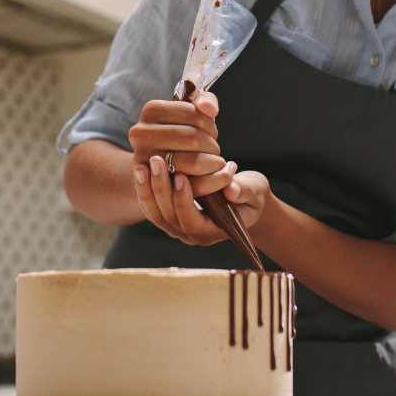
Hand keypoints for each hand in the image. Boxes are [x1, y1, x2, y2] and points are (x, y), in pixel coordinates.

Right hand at [127, 90, 222, 181]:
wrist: (159, 165)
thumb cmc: (181, 132)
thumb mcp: (192, 110)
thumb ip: (205, 101)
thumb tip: (209, 110)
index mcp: (150, 111)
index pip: (193, 113)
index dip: (209, 123)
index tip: (210, 131)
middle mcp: (141, 135)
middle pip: (192, 137)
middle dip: (212, 144)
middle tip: (214, 148)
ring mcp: (146, 161)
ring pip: (193, 162)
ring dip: (213, 162)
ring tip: (215, 161)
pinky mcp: (157, 187)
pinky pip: (194, 185)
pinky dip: (213, 180)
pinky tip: (217, 175)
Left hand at [133, 157, 270, 246]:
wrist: (244, 200)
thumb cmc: (251, 195)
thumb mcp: (254, 192)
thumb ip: (244, 191)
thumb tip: (232, 191)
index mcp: (212, 232)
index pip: (191, 222)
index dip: (184, 200)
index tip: (181, 175)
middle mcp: (191, 234)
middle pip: (168, 217)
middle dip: (161, 188)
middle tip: (158, 161)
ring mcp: (177, 227)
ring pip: (155, 213)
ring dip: (147, 189)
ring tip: (144, 164)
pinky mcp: (168, 216)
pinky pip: (151, 206)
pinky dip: (144, 189)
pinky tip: (141, 168)